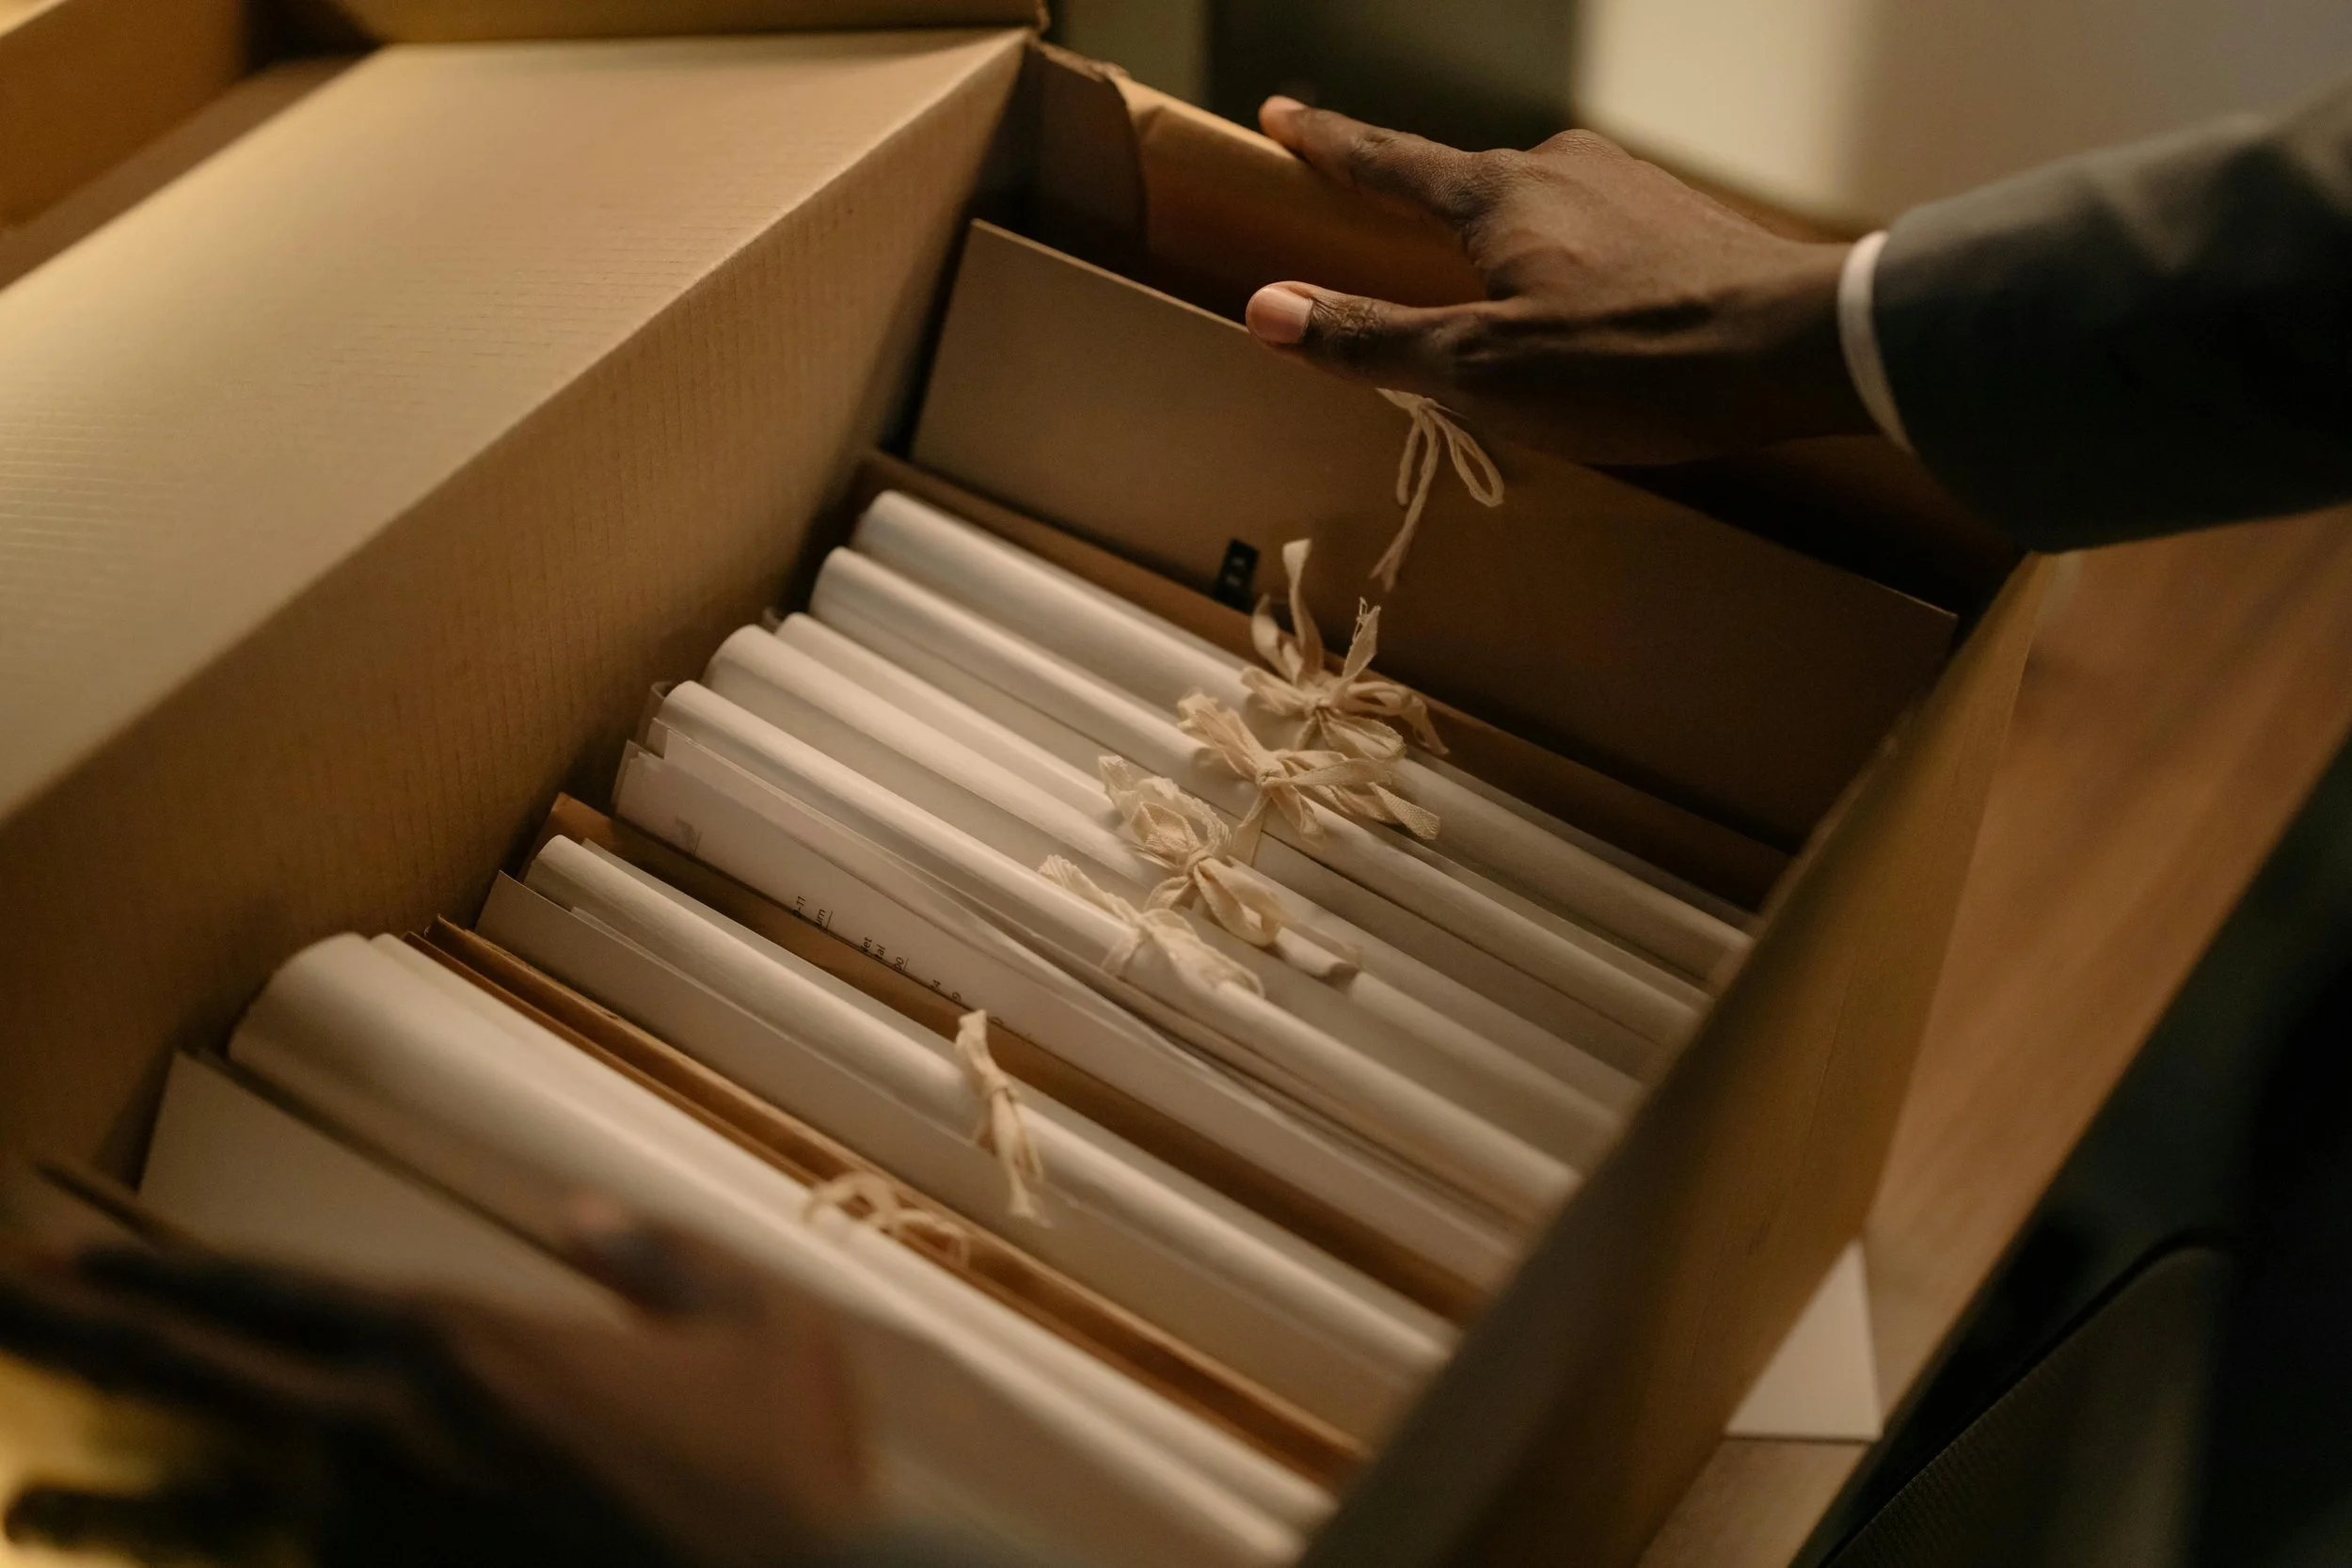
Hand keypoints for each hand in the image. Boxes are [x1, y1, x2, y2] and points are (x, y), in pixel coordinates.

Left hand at [0, 1214, 866, 1567]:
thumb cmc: (773, 1473)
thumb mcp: (761, 1327)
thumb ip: (665, 1257)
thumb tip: (587, 1220)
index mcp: (462, 1344)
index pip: (276, 1296)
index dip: (163, 1277)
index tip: (67, 1261)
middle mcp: (389, 1438)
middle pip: (200, 1381)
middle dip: (87, 1341)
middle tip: (4, 1311)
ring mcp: (379, 1542)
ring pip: (213, 1504)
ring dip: (116, 1488)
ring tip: (39, 1483)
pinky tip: (171, 1564)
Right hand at [1243, 97, 1874, 463]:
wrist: (1798, 346)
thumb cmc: (1634, 361)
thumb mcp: (1483, 369)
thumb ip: (1375, 340)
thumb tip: (1267, 308)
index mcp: (1498, 195)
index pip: (1387, 161)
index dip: (1326, 145)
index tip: (1278, 117)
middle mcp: (1562, 168)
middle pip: (1464, 188)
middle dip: (1422, 217)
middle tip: (1388, 244)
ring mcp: (1631, 187)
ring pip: (1536, 213)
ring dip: (1504, 254)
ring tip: (1497, 311)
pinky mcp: (1683, 221)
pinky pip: (1595, 237)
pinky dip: (1568, 271)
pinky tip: (1587, 319)